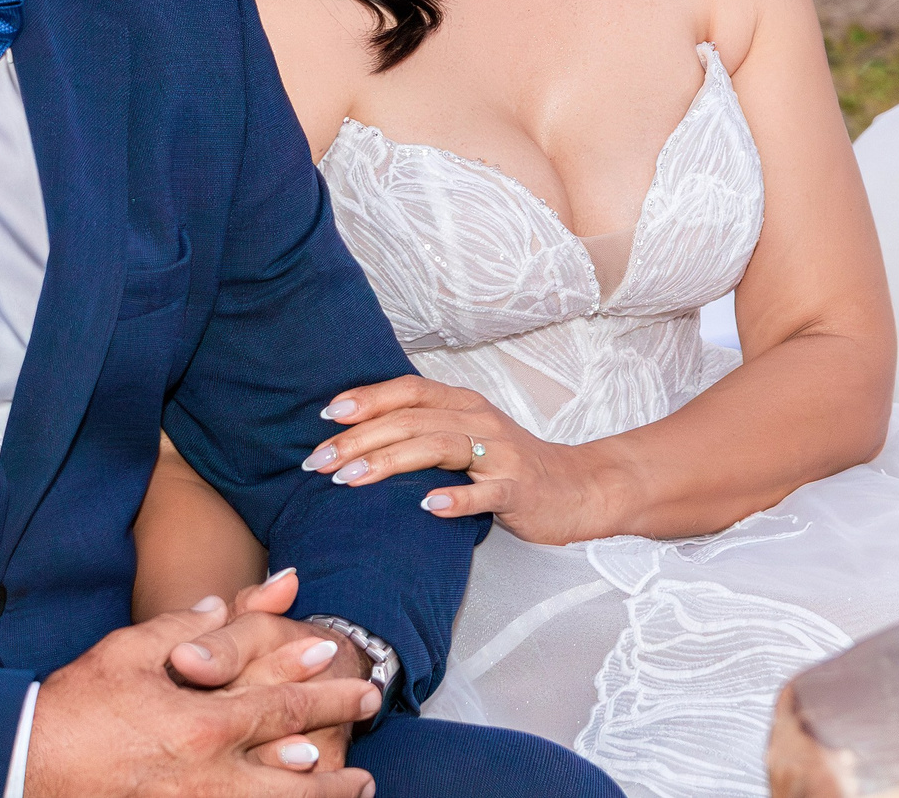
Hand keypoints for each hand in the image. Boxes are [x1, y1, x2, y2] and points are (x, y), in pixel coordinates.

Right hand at [25, 595, 380, 796]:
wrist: (26, 767)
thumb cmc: (74, 707)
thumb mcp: (129, 651)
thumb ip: (187, 629)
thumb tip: (227, 603)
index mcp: (201, 721)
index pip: (279, 699)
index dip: (319, 684)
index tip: (349, 672)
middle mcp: (211, 774)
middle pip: (297, 761)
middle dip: (338, 738)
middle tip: (370, 715)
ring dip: (325, 795)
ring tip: (360, 787)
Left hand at [306, 374, 614, 546]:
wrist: (580, 487)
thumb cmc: (512, 466)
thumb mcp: (468, 437)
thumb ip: (425, 431)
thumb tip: (359, 438)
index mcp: (463, 404)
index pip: (408, 391)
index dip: (366, 399)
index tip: (325, 416)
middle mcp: (479, 420)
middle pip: (411, 420)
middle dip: (359, 439)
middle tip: (318, 461)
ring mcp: (500, 454)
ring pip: (438, 447)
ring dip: (389, 462)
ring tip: (350, 479)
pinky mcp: (518, 490)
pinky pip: (485, 493)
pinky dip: (455, 499)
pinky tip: (426, 507)